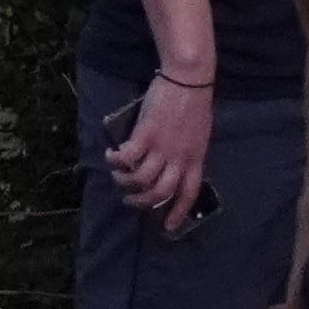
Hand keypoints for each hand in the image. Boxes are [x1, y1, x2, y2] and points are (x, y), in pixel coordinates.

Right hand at [109, 73, 215, 231]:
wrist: (189, 79)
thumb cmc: (193, 103)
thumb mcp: (198, 134)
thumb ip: (187, 151)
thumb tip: (170, 164)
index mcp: (196, 158)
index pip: (188, 193)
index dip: (178, 213)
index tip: (168, 228)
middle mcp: (180, 158)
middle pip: (161, 192)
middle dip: (143, 202)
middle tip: (130, 199)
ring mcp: (163, 148)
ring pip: (142, 179)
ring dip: (125, 181)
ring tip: (117, 175)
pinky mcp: (146, 135)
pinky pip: (128, 158)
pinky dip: (116, 160)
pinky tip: (110, 155)